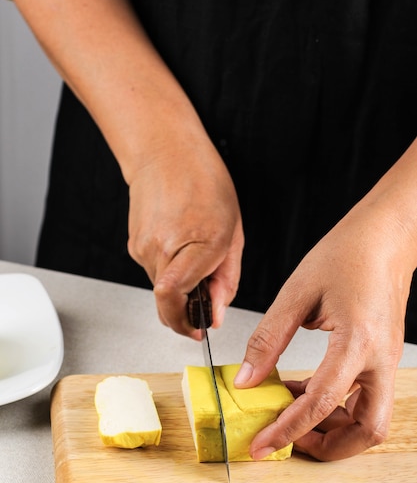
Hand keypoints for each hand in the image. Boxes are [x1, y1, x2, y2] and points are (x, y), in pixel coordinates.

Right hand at [127, 131, 243, 338]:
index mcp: (196, 241)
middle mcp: (161, 248)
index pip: (174, 296)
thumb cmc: (204, 183)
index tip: (197, 331)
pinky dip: (170, 269)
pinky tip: (180, 244)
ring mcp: (142, 247)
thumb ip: (226, 280)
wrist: (164, 151)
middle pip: (169, 301)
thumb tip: (217, 316)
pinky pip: (155, 272)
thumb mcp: (232, 233)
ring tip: (195, 253)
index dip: (184, 322)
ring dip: (180, 285)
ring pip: (162, 288)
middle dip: (188, 307)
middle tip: (207, 290)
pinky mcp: (134, 246)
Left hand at [234, 180, 416, 459]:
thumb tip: (246, 380)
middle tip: (288, 439)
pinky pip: (366, 397)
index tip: (261, 446)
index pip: (321, 402)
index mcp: (358, 342)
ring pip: (371, 418)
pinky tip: (304, 389)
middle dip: (328, 446)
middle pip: (367, 430)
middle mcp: (380, 359)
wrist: (387, 235)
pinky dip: (337, 406)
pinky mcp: (383, 356)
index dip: (287, 430)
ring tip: (291, 412)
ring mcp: (386, 359)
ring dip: (334, 428)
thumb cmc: (347, 253)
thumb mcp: (297, 293)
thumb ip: (268, 340)